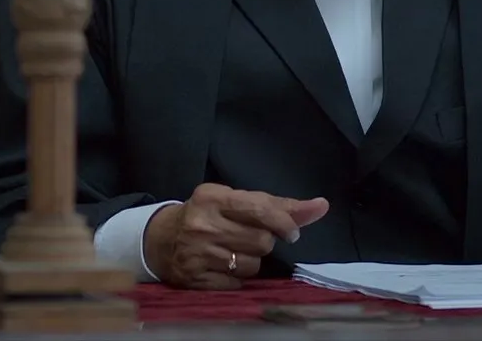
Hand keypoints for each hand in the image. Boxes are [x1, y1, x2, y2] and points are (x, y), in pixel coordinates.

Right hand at [144, 183, 328, 289]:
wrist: (161, 239)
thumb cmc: (208, 216)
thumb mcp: (236, 201)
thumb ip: (279, 205)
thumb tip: (321, 206)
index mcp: (213, 197)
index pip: (260, 209)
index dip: (283, 222)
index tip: (291, 232)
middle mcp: (203, 224)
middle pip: (261, 241)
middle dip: (264, 241)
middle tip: (249, 238)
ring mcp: (197, 253)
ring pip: (252, 265)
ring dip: (251, 261)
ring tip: (234, 251)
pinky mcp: (194, 278)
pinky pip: (236, 284)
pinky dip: (237, 278)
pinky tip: (223, 267)